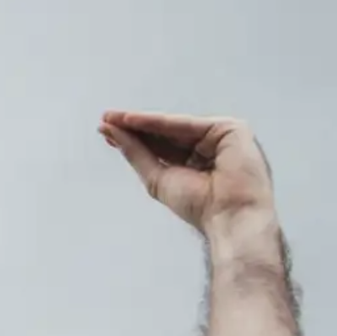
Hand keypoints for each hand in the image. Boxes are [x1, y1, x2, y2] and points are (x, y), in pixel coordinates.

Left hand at [101, 110, 273, 233]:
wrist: (229, 217)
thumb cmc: (200, 206)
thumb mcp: (157, 178)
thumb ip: (136, 153)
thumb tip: (112, 133)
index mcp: (199, 162)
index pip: (161, 146)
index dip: (134, 139)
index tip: (107, 132)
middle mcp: (211, 147)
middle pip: (166, 134)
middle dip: (134, 127)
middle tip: (105, 119)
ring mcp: (222, 137)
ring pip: (174, 126)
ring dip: (141, 121)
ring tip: (112, 118)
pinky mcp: (231, 129)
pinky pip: (186, 123)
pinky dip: (157, 122)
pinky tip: (131, 120)